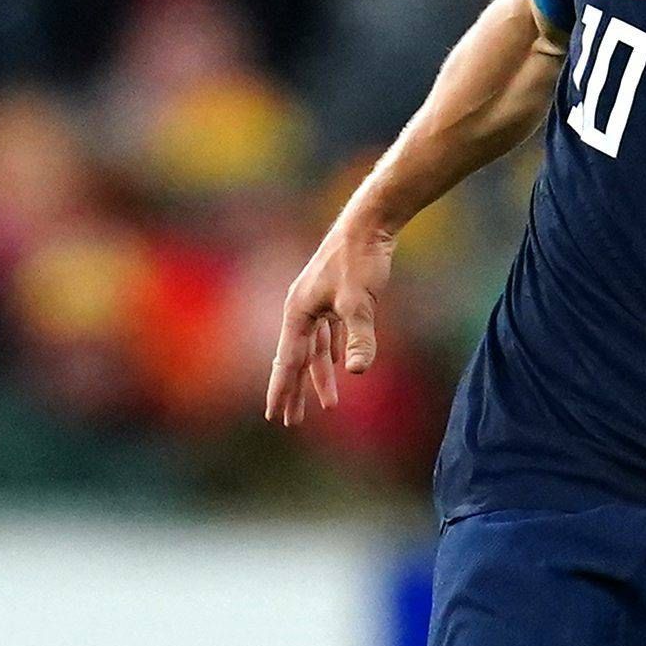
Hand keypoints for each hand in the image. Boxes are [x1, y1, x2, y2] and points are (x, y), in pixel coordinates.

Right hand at [264, 214, 394, 425]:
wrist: (369, 224)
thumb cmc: (360, 260)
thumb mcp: (360, 301)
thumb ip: (360, 337)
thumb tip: (357, 371)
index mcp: (297, 312)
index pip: (288, 361)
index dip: (282, 390)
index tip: (276, 416)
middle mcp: (301, 309)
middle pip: (296, 359)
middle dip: (295, 390)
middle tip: (291, 420)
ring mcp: (317, 303)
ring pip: (315, 349)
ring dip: (319, 376)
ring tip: (326, 405)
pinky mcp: (335, 298)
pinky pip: (329, 336)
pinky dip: (333, 354)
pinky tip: (340, 369)